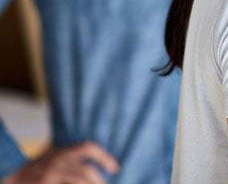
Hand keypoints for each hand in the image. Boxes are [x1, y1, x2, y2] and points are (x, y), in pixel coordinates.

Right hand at [3, 142, 118, 183]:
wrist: (12, 178)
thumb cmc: (39, 169)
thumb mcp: (56, 158)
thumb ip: (73, 159)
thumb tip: (100, 166)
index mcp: (63, 152)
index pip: (88, 148)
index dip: (105, 157)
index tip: (115, 168)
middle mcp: (58, 162)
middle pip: (87, 172)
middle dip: (99, 182)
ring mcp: (50, 175)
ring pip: (80, 181)